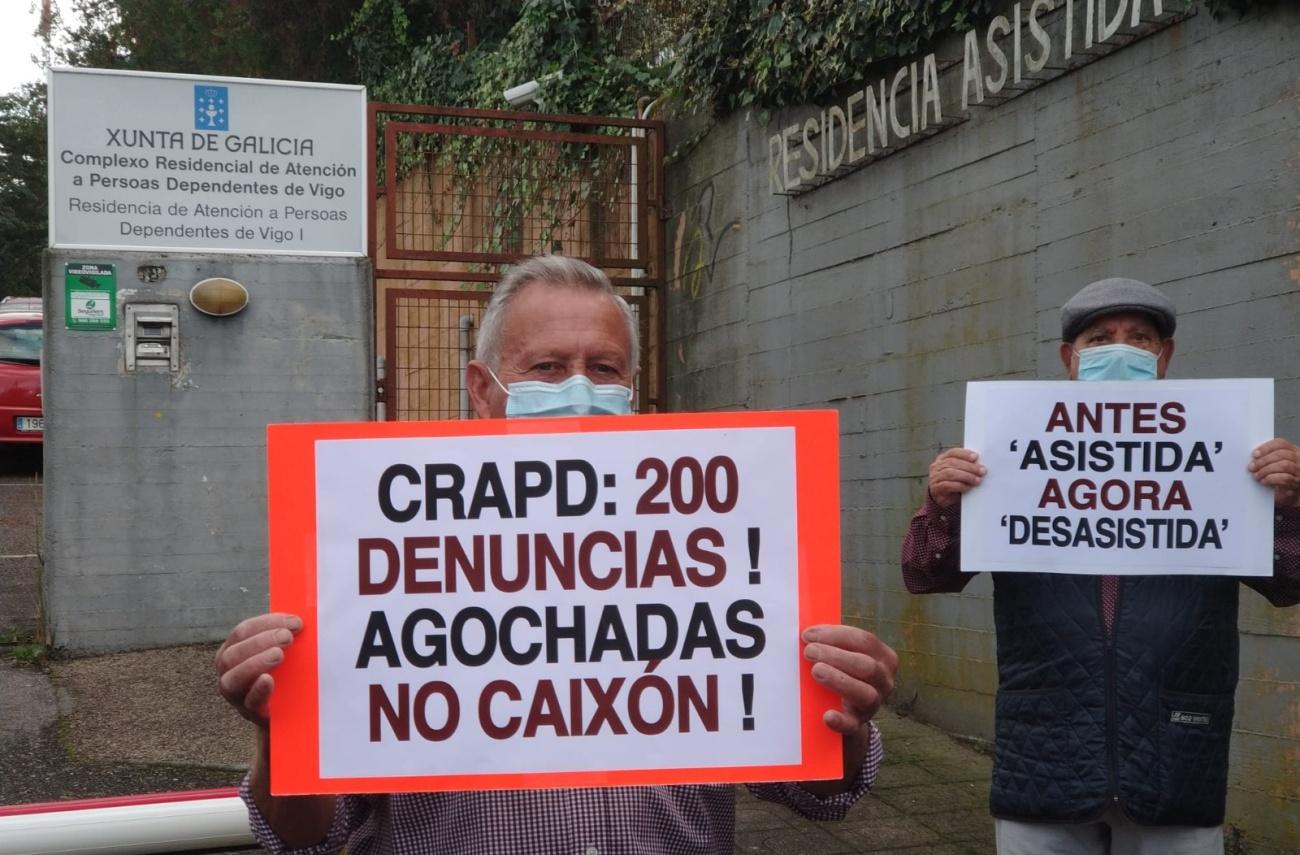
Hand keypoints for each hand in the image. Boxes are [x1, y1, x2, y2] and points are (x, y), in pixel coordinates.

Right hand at [215, 612, 302, 727]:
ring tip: (279, 654)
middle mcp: (228, 673)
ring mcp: (237, 695)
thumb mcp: (280, 650)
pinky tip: (269, 680)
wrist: (286, 710)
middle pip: (232, 654)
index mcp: (233, 651)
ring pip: (232, 679)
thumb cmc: (283, 672)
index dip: (266, 623)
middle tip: (287, 637)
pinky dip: (258, 690)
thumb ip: (283, 635)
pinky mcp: (251, 713)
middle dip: (260, 641)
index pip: (242, 632)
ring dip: (256, 662)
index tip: (293, 622)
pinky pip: (249, 703)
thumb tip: (299, 618)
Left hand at [801, 624, 897, 733]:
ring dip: (839, 680)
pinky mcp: (859, 725)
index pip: (865, 641)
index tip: (808, 635)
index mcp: (883, 658)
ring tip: (816, 671)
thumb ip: (831, 642)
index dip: (836, 635)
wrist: (847, 711)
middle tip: (809, 652)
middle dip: (836, 656)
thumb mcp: (844, 655)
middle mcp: (884, 681)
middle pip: (867, 666)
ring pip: (866, 694)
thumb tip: (806, 632)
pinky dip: (840, 720)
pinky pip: (853, 725)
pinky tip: (827, 715)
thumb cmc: (843, 671)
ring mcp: (874, 705)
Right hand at [928, 447, 985, 507]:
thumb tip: (980, 464)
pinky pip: (947, 485)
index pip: (952, 452)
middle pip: (952, 463)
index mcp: (942, 459)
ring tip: (977, 480)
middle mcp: (936, 466)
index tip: (976, 457)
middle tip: (982, 471)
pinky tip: (968, 487)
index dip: (964, 454)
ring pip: (950, 473)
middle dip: (969, 466)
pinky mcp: (936, 488)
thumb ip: (966, 466)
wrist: (944, 498)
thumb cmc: (954, 483)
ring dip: (966, 476)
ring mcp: (934, 477)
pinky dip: (959, 485)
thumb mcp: (960, 471)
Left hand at [1249, 438, 1299, 508]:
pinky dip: (1271, 479)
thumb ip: (1268, 457)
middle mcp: (1299, 460)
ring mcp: (1299, 472)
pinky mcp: (1296, 483)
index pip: (1281, 443)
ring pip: (1284, 465)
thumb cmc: (1281, 476)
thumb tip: (1253, 457)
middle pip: (1281, 454)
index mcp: (1293, 451)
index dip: (1266, 447)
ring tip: (1256, 475)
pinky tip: (1263, 481)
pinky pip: (1284, 478)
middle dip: (1264, 460)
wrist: (1289, 494)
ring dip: (1266, 470)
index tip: (1254, 454)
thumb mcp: (1275, 463)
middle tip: (1252, 466)